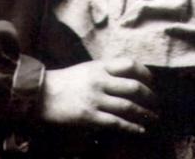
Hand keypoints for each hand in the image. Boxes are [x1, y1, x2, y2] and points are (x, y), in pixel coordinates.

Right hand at [39, 59, 157, 134]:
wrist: (37, 94)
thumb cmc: (63, 82)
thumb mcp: (86, 69)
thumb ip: (105, 72)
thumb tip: (127, 78)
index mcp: (100, 66)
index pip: (131, 64)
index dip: (145, 73)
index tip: (152, 82)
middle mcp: (100, 80)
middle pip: (134, 87)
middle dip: (150, 96)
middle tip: (157, 102)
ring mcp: (94, 99)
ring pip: (127, 106)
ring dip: (144, 113)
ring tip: (153, 118)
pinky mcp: (88, 116)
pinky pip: (115, 122)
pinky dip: (130, 127)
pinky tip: (140, 130)